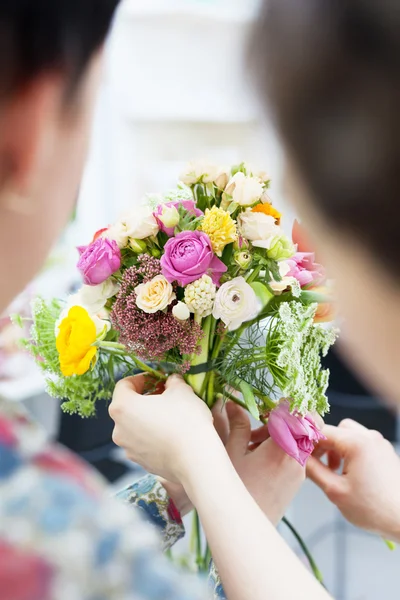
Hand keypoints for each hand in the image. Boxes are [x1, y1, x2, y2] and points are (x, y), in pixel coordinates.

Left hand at [109, 374, 218, 482]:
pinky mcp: (140, 462)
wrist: (196, 459)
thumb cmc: (185, 419)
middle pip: (127, 407)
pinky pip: (143, 443)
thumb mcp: (181, 390)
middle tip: (165, 395)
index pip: (124, 385)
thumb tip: (171, 382)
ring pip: (135, 426)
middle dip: (145, 399)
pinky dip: (153, 435)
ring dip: (148, 418)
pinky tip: (172, 434)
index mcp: (122, 407)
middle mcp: (119, 429)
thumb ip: (172, 381)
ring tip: (170, 415)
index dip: (141, 378)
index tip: (157, 379)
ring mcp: (128, 449)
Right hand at [214, 401, 304, 524]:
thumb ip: (237, 425)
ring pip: (301, 438)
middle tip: (262, 420)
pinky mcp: (297, 480)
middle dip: (287, 416)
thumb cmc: (236, 490)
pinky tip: (258, 454)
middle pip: (306, 424)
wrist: (246, 529)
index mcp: (282, 447)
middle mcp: (296, 457)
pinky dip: (282, 447)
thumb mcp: (232, 453)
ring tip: (253, 441)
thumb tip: (233, 403)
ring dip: (282, 432)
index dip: (287, 404)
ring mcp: (299, 470)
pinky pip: (297, 453)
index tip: (270, 403)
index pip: (299, 414)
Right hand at [307, 419, 399, 540]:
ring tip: (335, 471)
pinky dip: (351, 452)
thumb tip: (299, 457)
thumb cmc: (374, 509)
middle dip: (324, 446)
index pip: (322, 431)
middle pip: (336, 430)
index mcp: (357, 443)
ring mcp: (380, 444)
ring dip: (337, 449)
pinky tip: (349, 473)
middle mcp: (370, 437)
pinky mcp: (385, 452)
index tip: (300, 456)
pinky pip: (362, 443)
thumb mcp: (335, 490)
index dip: (308, 443)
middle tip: (319, 465)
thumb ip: (313, 470)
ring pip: (349, 435)